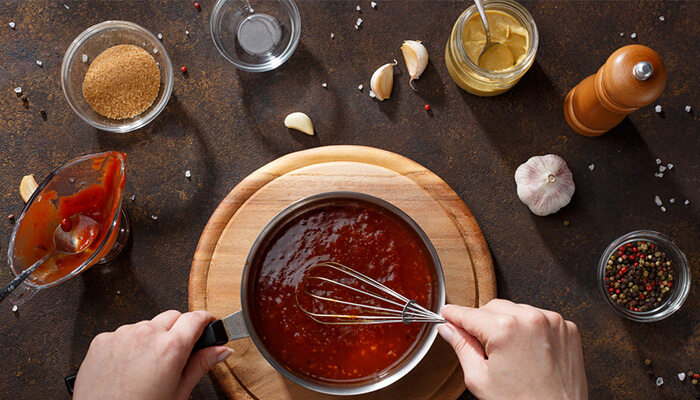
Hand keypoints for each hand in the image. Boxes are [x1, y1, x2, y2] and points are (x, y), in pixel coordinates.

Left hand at [73, 310, 232, 399]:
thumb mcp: (179, 391)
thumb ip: (202, 364)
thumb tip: (221, 351)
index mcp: (170, 347)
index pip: (196, 317)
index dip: (205, 320)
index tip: (207, 324)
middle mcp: (146, 334)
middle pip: (173, 316)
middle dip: (180, 329)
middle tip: (178, 353)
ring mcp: (122, 335)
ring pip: (148, 324)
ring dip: (153, 337)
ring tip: (148, 365)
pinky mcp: (102, 340)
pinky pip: (124, 333)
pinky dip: (130, 344)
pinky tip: (129, 366)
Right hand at [438, 299, 587, 399]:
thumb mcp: (480, 378)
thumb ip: (461, 347)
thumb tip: (449, 329)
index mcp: (505, 329)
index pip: (470, 314)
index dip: (454, 314)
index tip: (447, 313)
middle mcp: (531, 319)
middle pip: (493, 307)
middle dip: (482, 321)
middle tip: (480, 344)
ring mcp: (552, 322)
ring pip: (516, 309)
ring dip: (507, 322)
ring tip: (509, 351)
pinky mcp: (567, 328)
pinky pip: (539, 317)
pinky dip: (529, 328)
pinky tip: (527, 349)